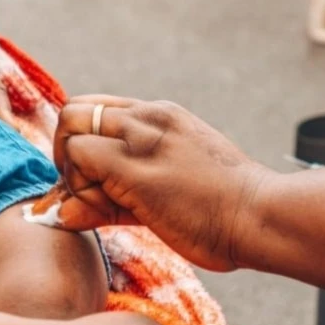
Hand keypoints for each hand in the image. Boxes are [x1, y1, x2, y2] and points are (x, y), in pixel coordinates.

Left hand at [50, 96, 270, 272]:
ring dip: (71, 171)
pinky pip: (80, 160)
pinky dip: (77, 187)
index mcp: (161, 116)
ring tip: (98, 203)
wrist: (261, 215)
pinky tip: (102, 212)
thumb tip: (64, 214)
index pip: (95, 109)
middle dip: (65, 152)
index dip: (81, 142)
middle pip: (74, 111)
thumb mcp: (169, 188)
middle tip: (83, 189)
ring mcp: (142, 139)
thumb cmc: (225, 210)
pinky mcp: (136, 168)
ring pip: (70, 128)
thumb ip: (115, 197)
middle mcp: (148, 118)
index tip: (92, 178)